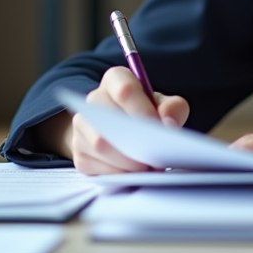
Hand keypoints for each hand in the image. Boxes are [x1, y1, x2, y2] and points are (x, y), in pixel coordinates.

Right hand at [70, 66, 189, 174]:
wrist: (121, 128)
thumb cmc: (146, 111)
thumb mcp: (164, 103)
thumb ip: (173, 108)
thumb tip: (168, 124)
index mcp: (115, 79)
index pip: (125, 90)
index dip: (143, 111)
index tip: (159, 130)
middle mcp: (93, 100)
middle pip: (109, 121)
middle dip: (136, 143)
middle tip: (156, 157)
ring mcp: (82, 126)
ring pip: (101, 146)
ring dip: (128, 162)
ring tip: (148, 167)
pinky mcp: (79, 153)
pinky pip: (97, 166)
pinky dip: (119, 173)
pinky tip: (133, 173)